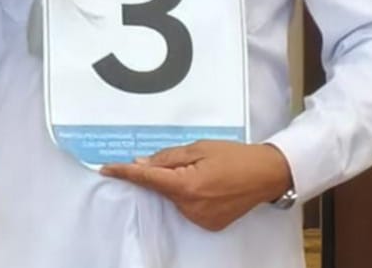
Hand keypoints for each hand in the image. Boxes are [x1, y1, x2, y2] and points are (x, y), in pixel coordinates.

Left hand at [101, 140, 292, 231]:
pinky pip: (188, 207)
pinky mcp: (208, 224)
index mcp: (186, 186)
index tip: (106, 169)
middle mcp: (190, 207)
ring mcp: (199, 219)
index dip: (125, 173)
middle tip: (187, 159)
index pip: (147, 179)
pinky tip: (209, 184)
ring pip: (175, 197)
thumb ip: (168, 157)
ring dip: (179, 184)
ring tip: (206, 170)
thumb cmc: (234, 156)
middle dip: (165, 172)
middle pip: (163, 187)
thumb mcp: (200, 147)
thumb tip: (143, 163)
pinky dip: (190, 195)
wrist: (265, 174)